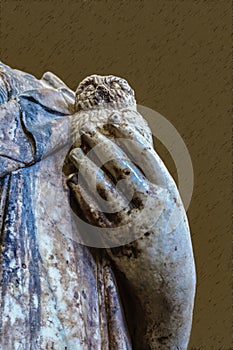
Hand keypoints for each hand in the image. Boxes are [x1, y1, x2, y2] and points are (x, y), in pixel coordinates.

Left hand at [67, 114, 170, 247]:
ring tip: (74, 152)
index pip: (144, 153)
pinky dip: (79, 193)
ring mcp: (129, 222)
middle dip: (100, 143)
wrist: (166, 279)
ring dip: (84, 166)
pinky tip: (72, 181)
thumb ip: (152, 181)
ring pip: (100, 185)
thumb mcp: (170, 204)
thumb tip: (127, 152)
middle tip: (85, 129)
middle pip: (120, 164)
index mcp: (166, 192)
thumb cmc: (168, 236)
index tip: (113, 120)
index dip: (126, 133)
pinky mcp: (111, 239)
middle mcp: (148, 205)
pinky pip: (91, 211)